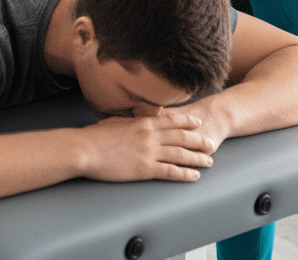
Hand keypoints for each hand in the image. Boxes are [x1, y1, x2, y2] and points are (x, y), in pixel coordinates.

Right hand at [79, 112, 216, 182]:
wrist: (85, 148)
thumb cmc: (95, 136)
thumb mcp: (114, 122)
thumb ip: (128, 121)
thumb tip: (132, 120)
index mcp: (142, 123)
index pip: (171, 120)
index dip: (187, 121)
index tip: (198, 122)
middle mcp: (150, 135)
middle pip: (181, 137)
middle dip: (198, 140)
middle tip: (211, 143)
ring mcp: (149, 152)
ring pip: (180, 154)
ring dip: (197, 158)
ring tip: (209, 161)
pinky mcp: (145, 169)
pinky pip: (171, 172)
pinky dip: (185, 174)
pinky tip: (194, 177)